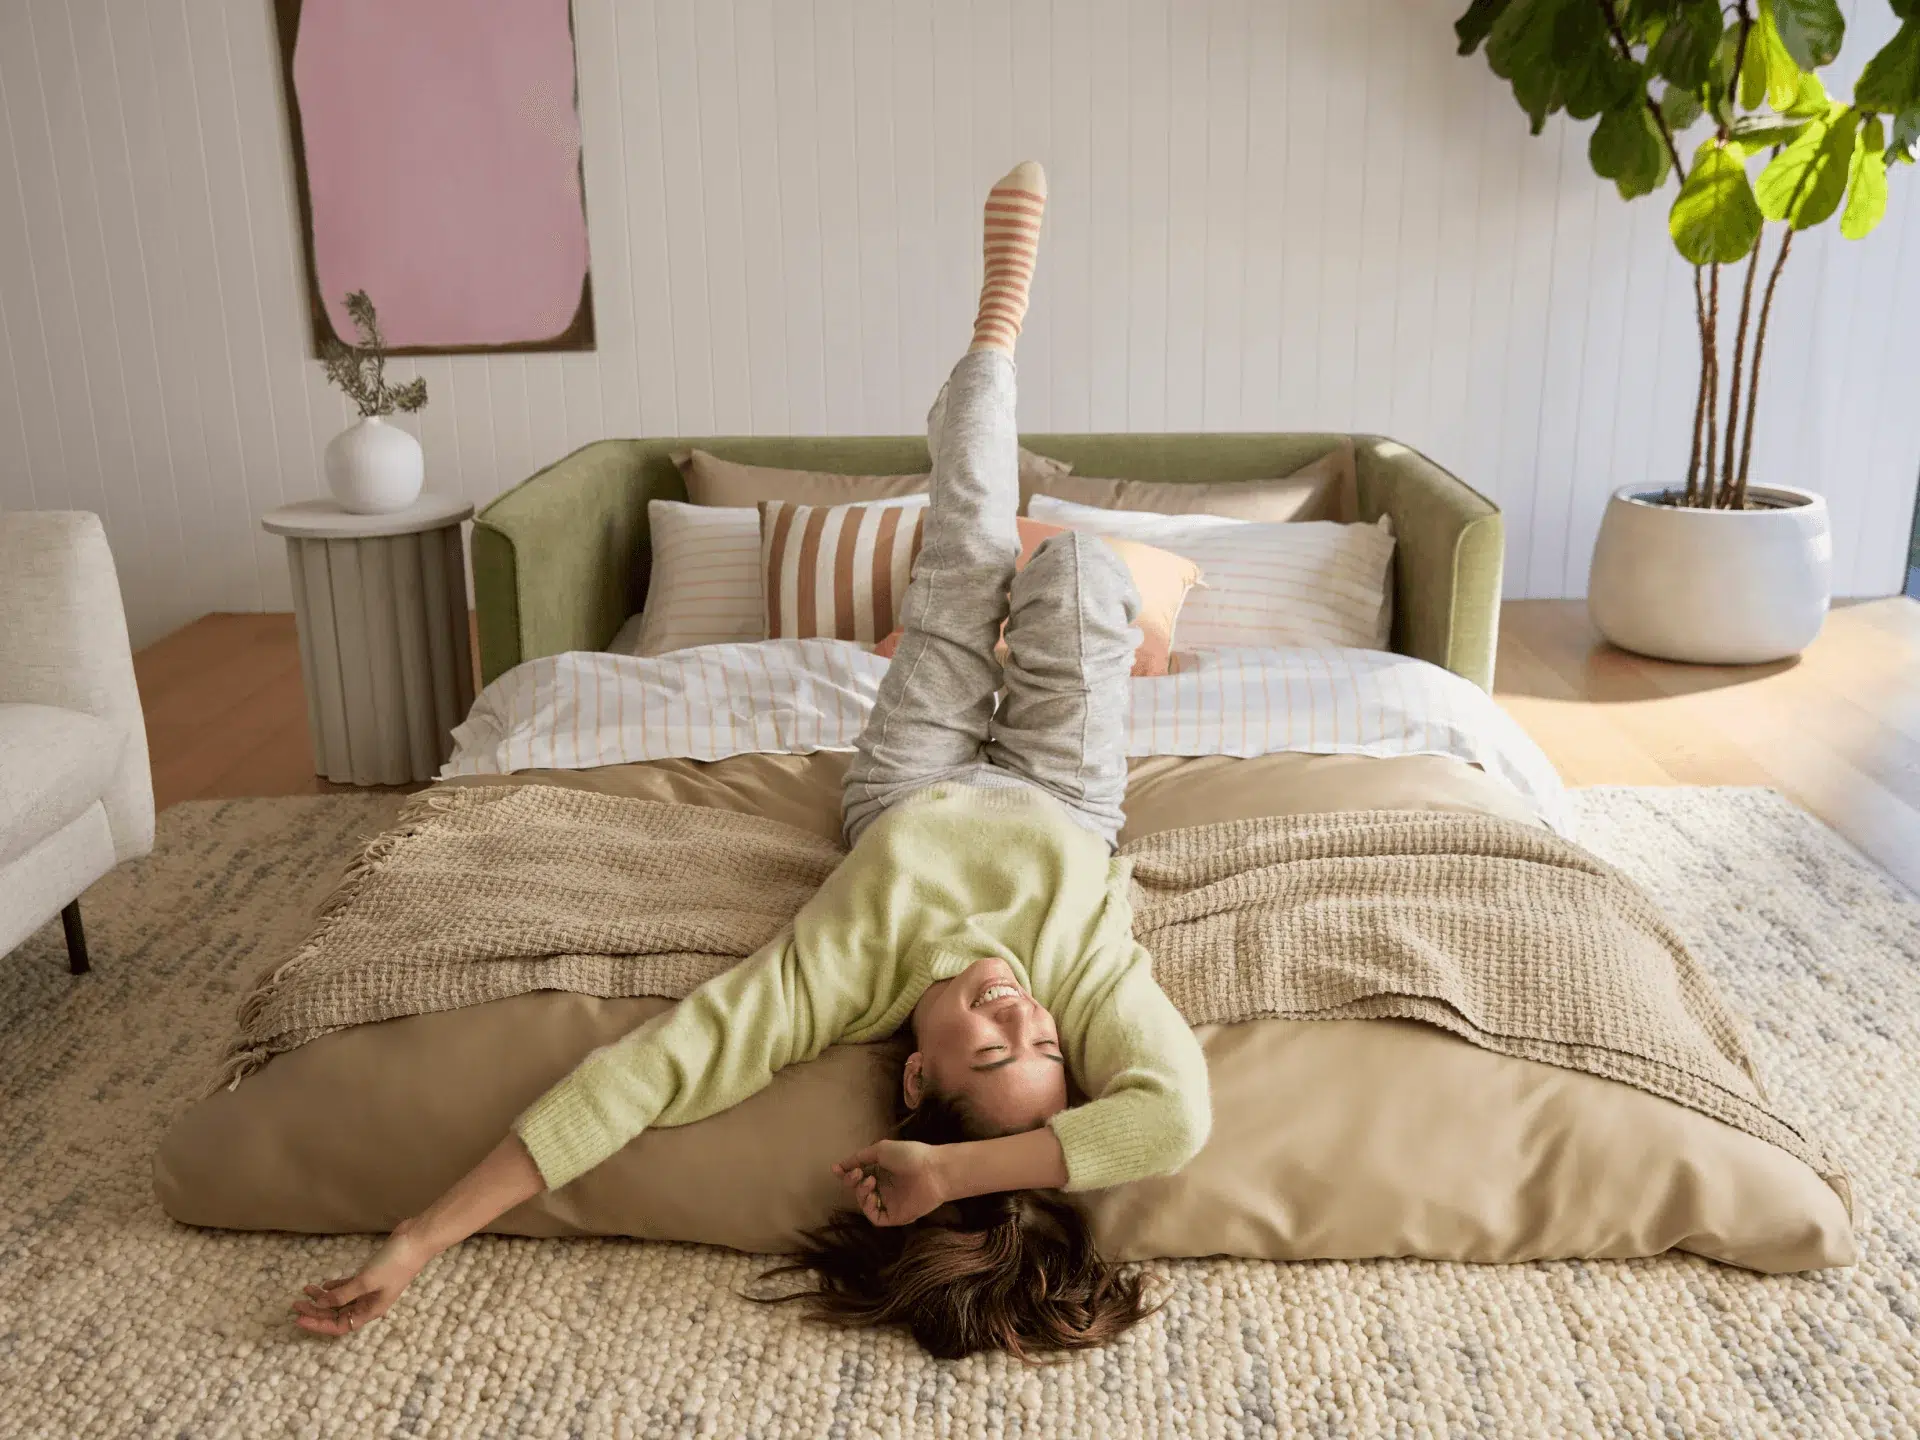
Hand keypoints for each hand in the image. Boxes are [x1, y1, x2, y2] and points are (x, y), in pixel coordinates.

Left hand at [290, 1217, 435, 1336]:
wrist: (415, 1240)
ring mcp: (370, 1289)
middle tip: (296, 1304)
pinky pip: (348, 1287)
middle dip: (316, 1310)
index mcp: (371, 1311)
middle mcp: (369, 1304)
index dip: (318, 1325)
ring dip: (323, 1297)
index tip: (299, 1319)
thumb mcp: (366, 1281)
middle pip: (337, 1314)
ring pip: (341, 1300)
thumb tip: (321, 1304)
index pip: (339, 1326)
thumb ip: (342, 1294)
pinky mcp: (371, 1275)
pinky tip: (323, 1284)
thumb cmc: (394, 1264)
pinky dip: (335, 1287)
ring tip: (306, 1290)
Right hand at [833, 1139, 948, 1226]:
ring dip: (861, 1193)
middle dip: (852, 1182)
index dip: (846, 1173)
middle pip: (858, 1190)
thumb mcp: (880, 1150)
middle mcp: (884, 1187)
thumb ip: (859, 1158)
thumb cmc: (910, 1155)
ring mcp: (890, 1203)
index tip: (835, 1169)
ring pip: (865, 1204)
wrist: (932, 1171)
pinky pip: (875, 1217)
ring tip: (869, 1181)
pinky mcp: (895, 1216)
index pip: (858, 1175)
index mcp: (882, 1171)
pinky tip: (873, 1195)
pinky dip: (869, 1208)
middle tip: (857, 1174)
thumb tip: (839, 1166)